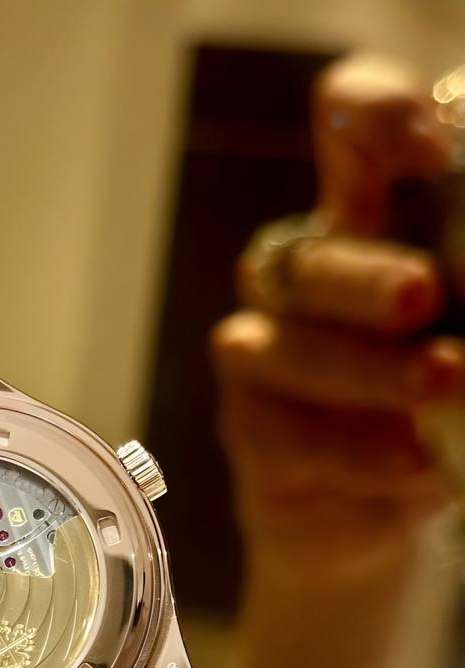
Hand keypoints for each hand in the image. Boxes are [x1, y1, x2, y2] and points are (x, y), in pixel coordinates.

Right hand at [211, 55, 459, 585]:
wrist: (367, 524)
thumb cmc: (429, 409)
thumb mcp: (460, 335)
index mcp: (364, 219)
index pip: (347, 128)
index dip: (373, 116)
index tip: (425, 146)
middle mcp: (300, 279)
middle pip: (308, 257)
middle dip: (363, 278)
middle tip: (424, 296)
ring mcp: (263, 359)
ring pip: (283, 349)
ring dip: (367, 372)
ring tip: (443, 387)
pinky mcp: (251, 437)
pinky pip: (290, 439)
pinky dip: (361, 454)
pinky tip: (418, 467)